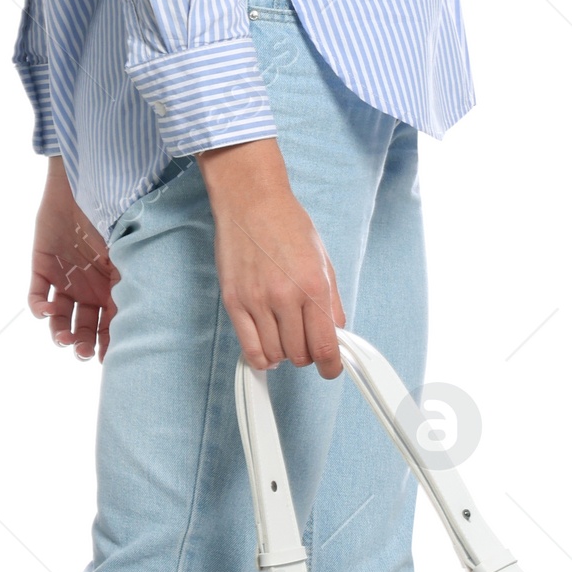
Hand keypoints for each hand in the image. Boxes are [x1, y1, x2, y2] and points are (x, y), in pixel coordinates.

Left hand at [29, 156, 120, 359]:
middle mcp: (88, 287)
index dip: (109, 345)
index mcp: (113, 287)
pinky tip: (48, 311)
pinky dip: (39, 309)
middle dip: (82, 344)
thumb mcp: (131, 250)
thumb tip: (149, 318)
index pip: (110, 325)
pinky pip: (36, 296)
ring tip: (63, 339)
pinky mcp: (42, 267)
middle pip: (83, 327)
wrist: (89, 178)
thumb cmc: (117, 210)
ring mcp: (64, 279)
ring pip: (59, 319)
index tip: (109, 361)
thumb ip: (134, 280)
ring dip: (60, 333)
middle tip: (82, 352)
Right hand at [199, 138, 343, 376]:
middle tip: (307, 342)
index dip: (332, 367)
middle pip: (300, 355)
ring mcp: (257, 301)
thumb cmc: (287, 225)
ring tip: (285, 337)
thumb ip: (332, 301)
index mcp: (314, 286)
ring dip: (284, 354)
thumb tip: (336, 333)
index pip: (326, 346)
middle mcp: (285, 297)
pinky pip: (249, 347)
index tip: (332, 369)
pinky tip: (267, 349)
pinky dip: (261, 357)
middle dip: (308, 355)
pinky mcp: (234, 301)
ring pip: (275, 354)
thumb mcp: (322, 260)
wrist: (251, 201)